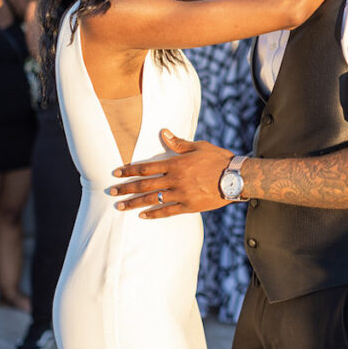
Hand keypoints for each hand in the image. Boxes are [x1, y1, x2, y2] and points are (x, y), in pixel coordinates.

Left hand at [107, 130, 232, 217]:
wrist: (236, 178)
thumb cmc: (218, 159)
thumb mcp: (198, 147)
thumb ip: (179, 143)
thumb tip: (163, 132)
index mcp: (176, 164)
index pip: (146, 167)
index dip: (129, 170)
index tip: (116, 173)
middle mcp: (175, 180)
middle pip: (144, 185)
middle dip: (126, 188)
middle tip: (111, 192)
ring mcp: (181, 194)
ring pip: (152, 199)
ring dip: (134, 203)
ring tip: (120, 206)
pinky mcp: (188, 206)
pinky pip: (167, 211)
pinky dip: (154, 214)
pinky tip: (142, 215)